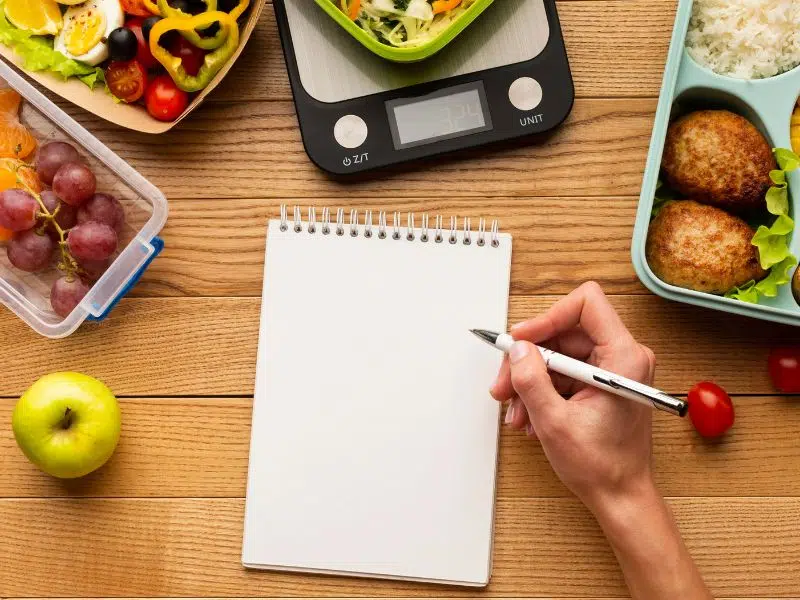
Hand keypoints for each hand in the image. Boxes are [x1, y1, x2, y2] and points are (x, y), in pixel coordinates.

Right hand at [490, 281, 655, 512]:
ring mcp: (612, 370)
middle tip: (504, 383)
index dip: (548, 317)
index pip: (586, 304)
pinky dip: (540, 389)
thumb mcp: (555, 422)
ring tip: (516, 409)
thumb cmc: (603, 466)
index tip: (522, 340)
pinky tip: (528, 414)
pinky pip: (562, 372)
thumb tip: (518, 350)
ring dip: (530, 379)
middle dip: (529, 357)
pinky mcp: (601, 383)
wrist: (619, 496)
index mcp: (624, 358)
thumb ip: (532, 380)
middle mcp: (623, 357)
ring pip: (558, 353)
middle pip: (564, 331)